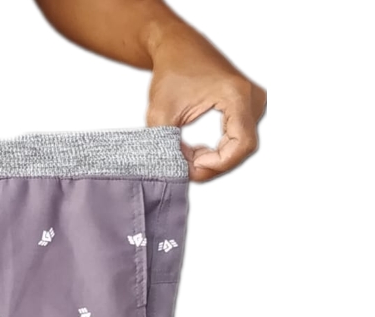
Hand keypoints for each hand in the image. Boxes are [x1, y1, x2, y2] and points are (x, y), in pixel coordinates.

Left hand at [146, 24, 265, 182]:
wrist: (178, 48)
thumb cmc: (171, 72)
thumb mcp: (160, 114)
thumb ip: (167, 146)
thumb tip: (177, 171)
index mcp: (237, 95)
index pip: (241, 144)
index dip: (217, 164)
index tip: (191, 166)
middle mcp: (252, 97)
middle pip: (242, 149)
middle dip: (213, 165)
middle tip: (185, 165)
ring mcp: (253, 102)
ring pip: (241, 147)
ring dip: (215, 158)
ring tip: (188, 154)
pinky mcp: (247, 107)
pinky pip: (238, 138)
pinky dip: (218, 150)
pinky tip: (198, 150)